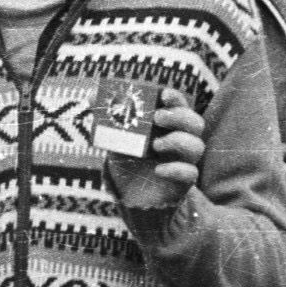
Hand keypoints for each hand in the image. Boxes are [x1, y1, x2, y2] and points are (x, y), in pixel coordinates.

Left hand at [105, 88, 207, 215]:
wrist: (130, 193)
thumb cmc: (128, 159)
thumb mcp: (115, 139)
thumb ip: (107, 120)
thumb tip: (88, 99)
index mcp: (166, 126)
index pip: (180, 106)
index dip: (176, 98)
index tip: (164, 94)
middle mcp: (179, 140)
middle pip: (195, 123)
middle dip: (179, 117)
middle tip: (157, 118)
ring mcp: (183, 160)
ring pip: (197, 146)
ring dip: (178, 141)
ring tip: (155, 145)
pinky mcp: (182, 181)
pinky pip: (190, 173)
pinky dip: (176, 169)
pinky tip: (158, 170)